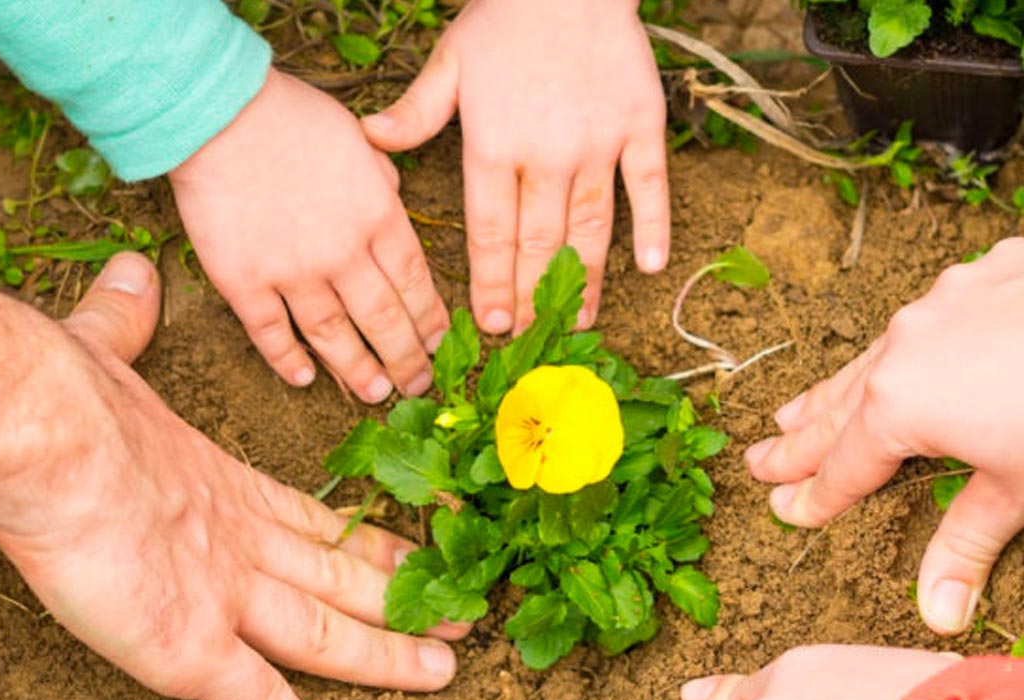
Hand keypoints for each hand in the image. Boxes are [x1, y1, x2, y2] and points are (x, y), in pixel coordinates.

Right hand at [0, 253, 460, 699]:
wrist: (41, 434)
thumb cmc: (56, 398)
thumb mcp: (97, 349)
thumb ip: (120, 322)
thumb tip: (128, 275)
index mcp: (218, 481)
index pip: (312, 520)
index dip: (366, 540)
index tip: (416, 548)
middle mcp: (238, 542)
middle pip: (339, 578)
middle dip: (403, 597)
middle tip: (463, 613)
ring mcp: (223, 598)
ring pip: (326, 639)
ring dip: (388, 660)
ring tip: (447, 672)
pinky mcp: (192, 650)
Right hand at [171, 70, 447, 403]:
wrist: (219, 115)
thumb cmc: (289, 115)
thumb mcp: (358, 138)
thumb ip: (381, 178)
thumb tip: (393, 198)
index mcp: (378, 216)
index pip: (415, 282)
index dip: (430, 319)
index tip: (439, 344)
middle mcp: (343, 253)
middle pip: (385, 319)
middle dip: (406, 359)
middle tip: (419, 385)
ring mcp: (293, 273)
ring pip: (335, 336)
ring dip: (358, 371)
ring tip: (376, 394)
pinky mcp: (244, 283)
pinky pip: (271, 334)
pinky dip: (288, 360)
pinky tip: (304, 378)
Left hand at [363, 0, 669, 333]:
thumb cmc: (504, 18)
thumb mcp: (451, 61)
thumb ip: (416, 111)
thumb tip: (372, 139)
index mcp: (492, 145)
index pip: (490, 233)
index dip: (491, 285)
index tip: (490, 327)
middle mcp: (545, 154)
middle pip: (538, 243)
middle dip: (532, 299)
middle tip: (530, 342)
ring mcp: (597, 144)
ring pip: (591, 227)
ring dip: (586, 280)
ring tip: (583, 323)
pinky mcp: (640, 127)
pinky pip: (649, 187)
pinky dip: (652, 227)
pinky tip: (651, 267)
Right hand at [747, 239, 1023, 633]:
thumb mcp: (1019, 494)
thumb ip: (965, 545)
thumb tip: (936, 613)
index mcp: (900, 405)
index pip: (846, 465)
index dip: (815, 495)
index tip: (785, 511)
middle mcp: (907, 343)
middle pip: (842, 406)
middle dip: (800, 438)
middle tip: (760, 460)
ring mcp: (946, 298)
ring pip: (881, 352)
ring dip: (844, 386)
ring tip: (801, 407)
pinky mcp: (991, 269)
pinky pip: (945, 308)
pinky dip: (926, 337)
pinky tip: (916, 345)